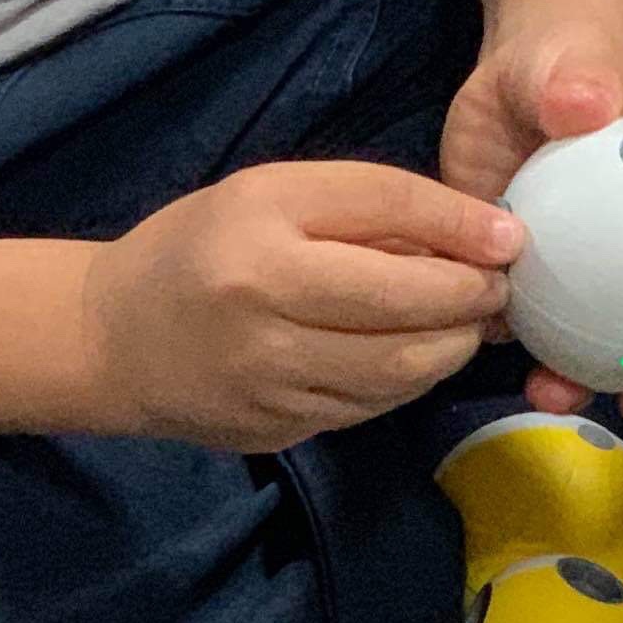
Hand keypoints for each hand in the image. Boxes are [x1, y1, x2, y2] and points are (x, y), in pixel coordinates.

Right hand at [85, 161, 517, 451]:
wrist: (112, 339)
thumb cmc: (199, 246)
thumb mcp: (270, 194)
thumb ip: (367, 207)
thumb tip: (479, 234)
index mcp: (261, 234)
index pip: (386, 214)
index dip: (461, 226)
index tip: (511, 236)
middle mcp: (263, 311)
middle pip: (404, 308)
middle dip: (470, 299)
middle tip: (499, 286)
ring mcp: (270, 383)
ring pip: (398, 371)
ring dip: (452, 346)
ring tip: (470, 322)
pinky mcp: (278, 429)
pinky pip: (370, 407)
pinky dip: (410, 380)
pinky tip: (419, 354)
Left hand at [443, 26, 622, 428]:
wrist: (506, 79)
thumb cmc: (569, 64)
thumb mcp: (580, 61)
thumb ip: (582, 76)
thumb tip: (588, 101)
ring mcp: (595, 281)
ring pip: (610, 352)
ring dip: (591, 387)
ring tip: (554, 396)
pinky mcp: (536, 287)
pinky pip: (541, 335)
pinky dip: (531, 358)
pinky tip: (510, 363)